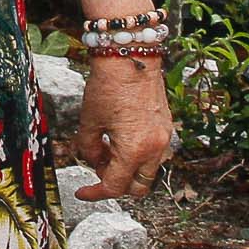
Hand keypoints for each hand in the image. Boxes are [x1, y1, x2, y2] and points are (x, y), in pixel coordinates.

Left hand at [76, 55, 175, 198]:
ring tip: (107, 148)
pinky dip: (137, 155)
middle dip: (116, 184)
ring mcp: (164, 138)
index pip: (114, 187)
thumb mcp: (89, 121)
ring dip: (127, 169)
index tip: (82, 192)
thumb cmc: (108, 85)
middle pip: (137, 187)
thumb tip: (92, 161)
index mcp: (134, 150)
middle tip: (97, 168)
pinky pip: (154, 154)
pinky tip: (120, 138)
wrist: (131, 55)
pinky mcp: (166, 127)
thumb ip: (88, 149)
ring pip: (147, 172)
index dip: (95, 193)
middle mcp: (154, 148)